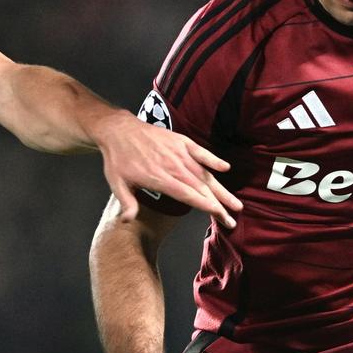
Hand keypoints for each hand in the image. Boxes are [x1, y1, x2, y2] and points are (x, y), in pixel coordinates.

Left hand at [96, 113, 240, 227]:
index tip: (220, 216)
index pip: (189, 196)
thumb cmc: (118, 160)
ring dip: (221, 189)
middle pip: (201, 188)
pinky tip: (226, 168)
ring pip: (204, 173)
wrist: (118, 130)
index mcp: (160, 179)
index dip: (206, 206)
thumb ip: (127, 203)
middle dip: (219, 205)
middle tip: (232, 219)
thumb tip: (127, 221)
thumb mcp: (117, 184)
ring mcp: (179, 153)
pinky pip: (200, 152)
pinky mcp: (181, 142)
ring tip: (235, 202)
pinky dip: (213, 159)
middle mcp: (173, 166)